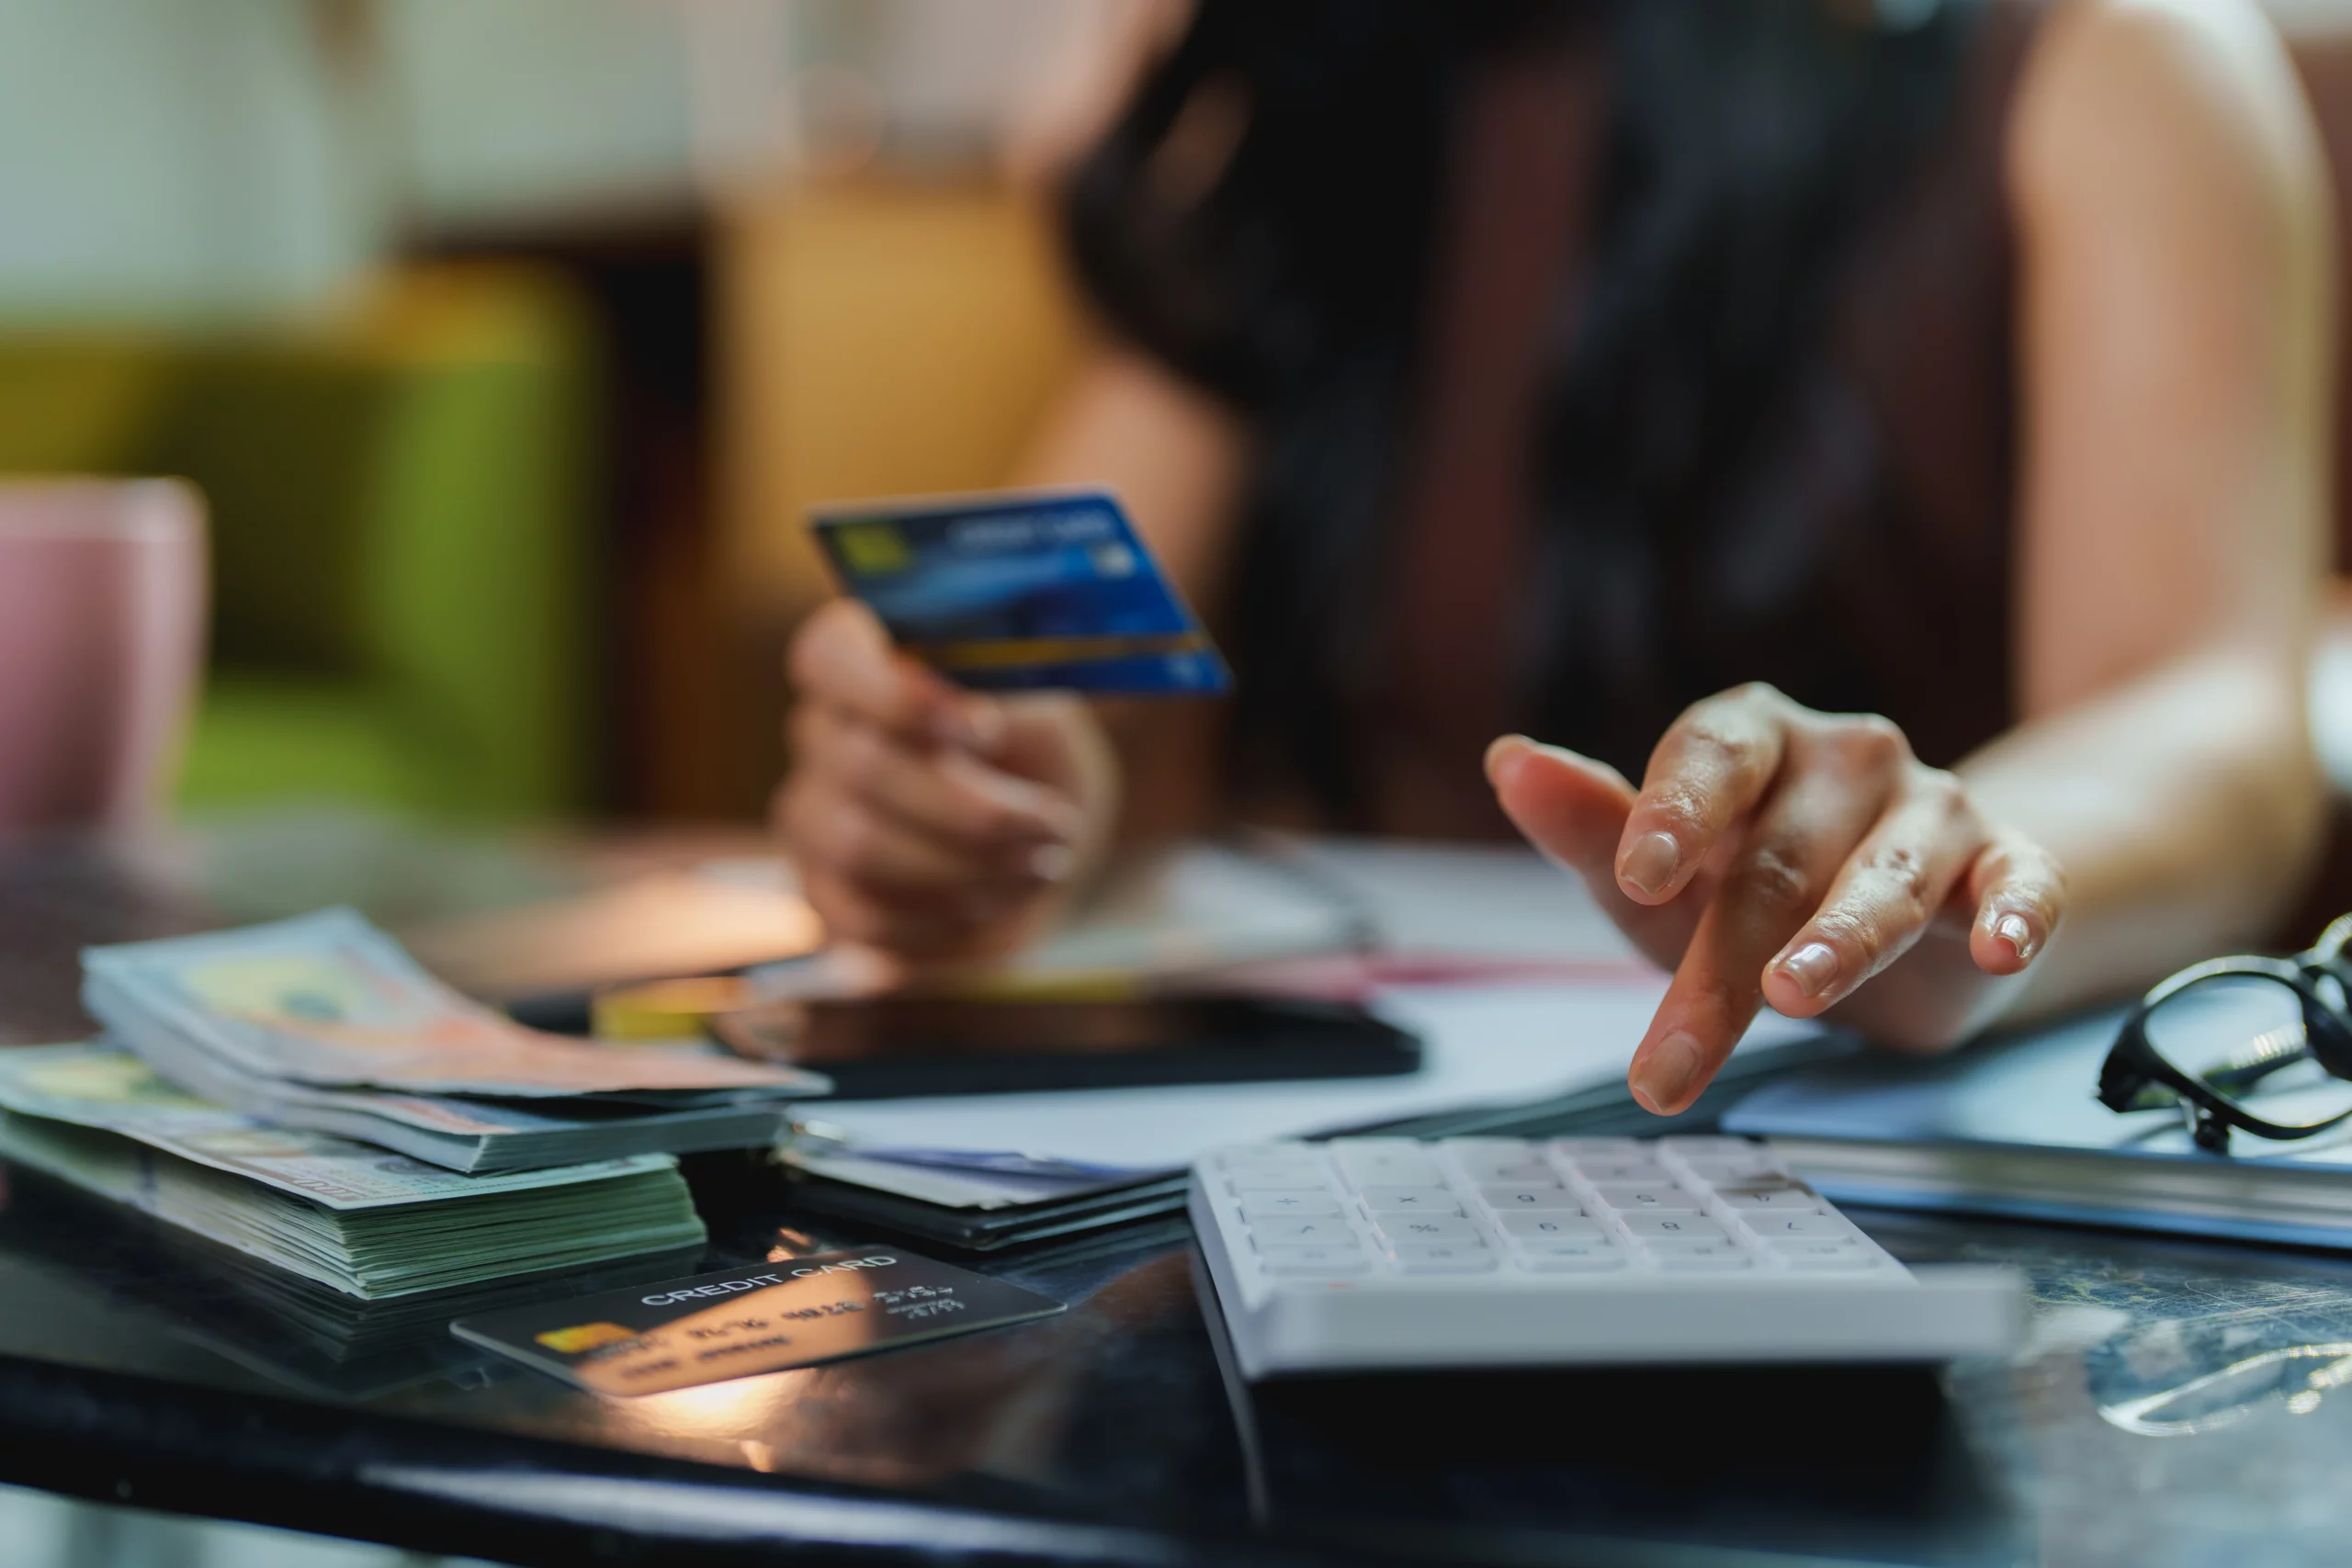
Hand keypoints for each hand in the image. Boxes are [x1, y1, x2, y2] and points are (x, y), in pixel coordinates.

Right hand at [776, 599, 1117, 960]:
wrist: (1041, 848)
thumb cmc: (1038, 762)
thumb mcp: (1044, 718)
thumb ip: (1013, 707)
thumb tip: (989, 721)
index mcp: (860, 662)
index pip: (828, 657)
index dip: (897, 696)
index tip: (987, 729)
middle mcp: (819, 734)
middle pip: (860, 765)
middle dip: (972, 807)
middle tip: (1055, 826)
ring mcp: (810, 818)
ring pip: (858, 846)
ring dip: (966, 865)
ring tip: (1039, 866)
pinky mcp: (824, 894)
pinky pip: (865, 915)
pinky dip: (945, 916)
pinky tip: (997, 900)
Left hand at [1486, 684, 2064, 1114]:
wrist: (1890, 925)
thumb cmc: (1744, 887)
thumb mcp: (1653, 875)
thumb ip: (1587, 828)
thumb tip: (1508, 760)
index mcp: (1751, 736)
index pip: (1711, 754)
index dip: (1675, 811)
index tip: (1639, 874)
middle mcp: (1845, 755)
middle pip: (1778, 857)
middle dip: (1719, 966)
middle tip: (1670, 1059)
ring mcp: (1931, 807)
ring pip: (1886, 873)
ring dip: (1840, 939)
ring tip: (1792, 994)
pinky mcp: (2008, 863)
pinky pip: (2020, 880)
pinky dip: (2013, 912)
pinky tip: (1997, 948)